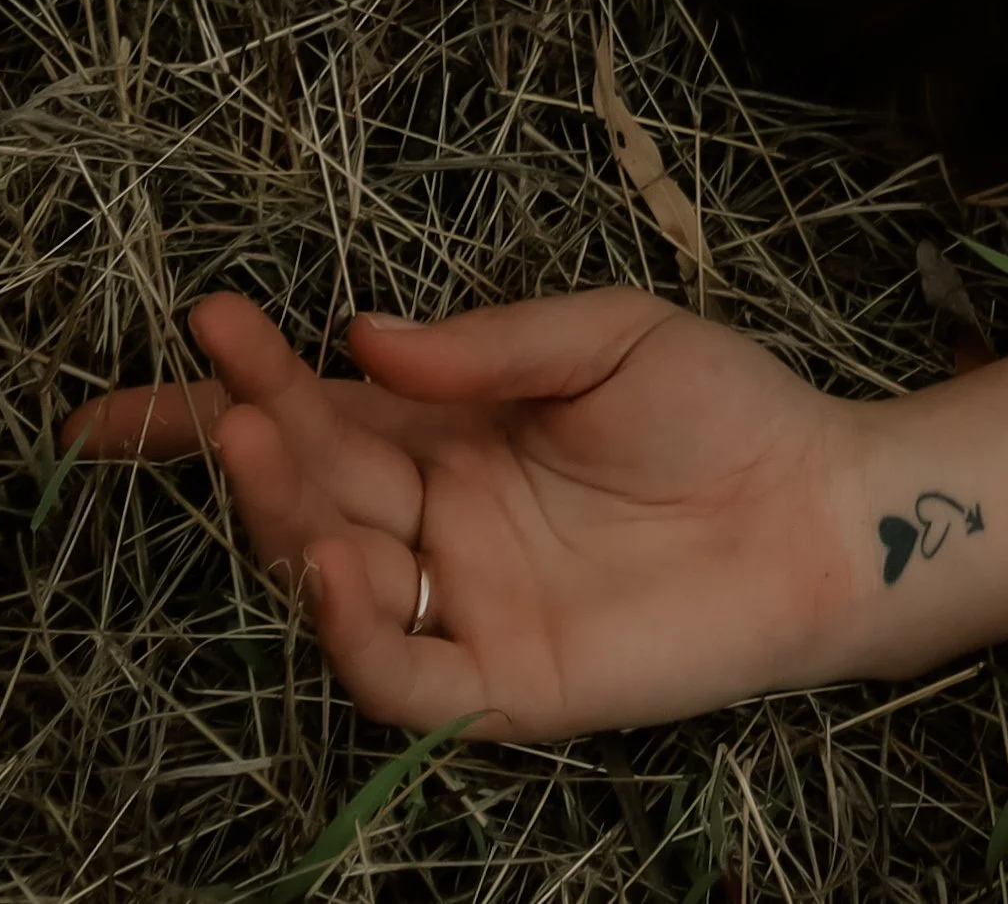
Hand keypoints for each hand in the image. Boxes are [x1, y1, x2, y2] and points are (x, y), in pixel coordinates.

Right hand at [65, 289, 868, 740]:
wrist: (822, 506)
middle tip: (224, 388)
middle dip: (250, 431)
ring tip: (258, 443)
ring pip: (331, 570)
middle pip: (313, 481)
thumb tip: (365, 336)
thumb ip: (493, 342)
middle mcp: (439, 516)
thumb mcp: (611, 335)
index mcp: (453, 428)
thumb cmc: (725, 411)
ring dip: (282, 516)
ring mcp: (465, 599)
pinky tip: (338, 562)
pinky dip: (350, 632)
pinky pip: (400, 676)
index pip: (319, 409)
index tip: (185, 327)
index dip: (236, 383)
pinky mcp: (504, 679)